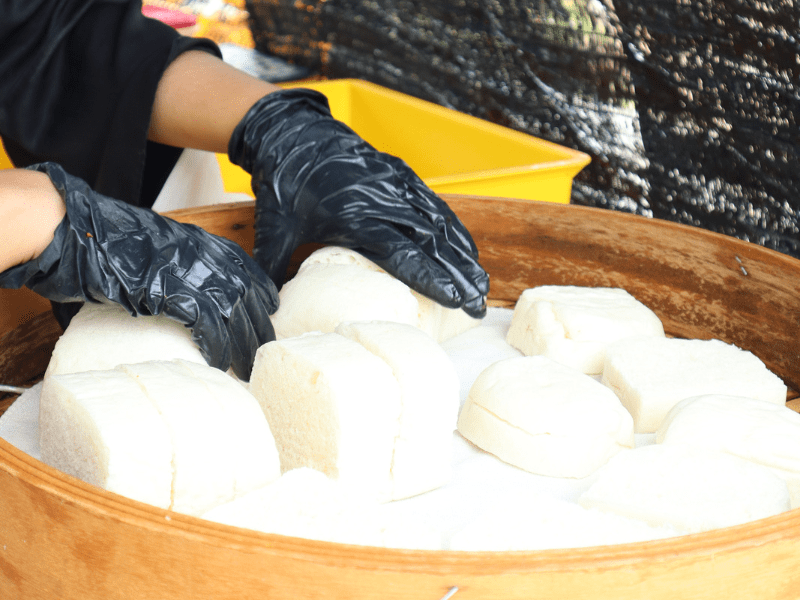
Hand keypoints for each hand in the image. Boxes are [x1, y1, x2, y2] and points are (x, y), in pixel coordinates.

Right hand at [0, 163, 277, 380]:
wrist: (74, 228)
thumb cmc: (102, 239)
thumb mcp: (150, 245)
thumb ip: (169, 263)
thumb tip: (170, 290)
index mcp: (200, 241)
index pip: (245, 268)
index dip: (260, 292)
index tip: (269, 310)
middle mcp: (203, 254)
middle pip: (248, 294)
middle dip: (258, 325)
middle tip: (262, 350)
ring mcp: (190, 271)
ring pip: (236, 313)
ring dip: (243, 344)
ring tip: (247, 368)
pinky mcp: (173, 291)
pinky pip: (209, 325)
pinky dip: (218, 347)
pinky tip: (222, 363)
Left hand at [228, 88, 489, 317]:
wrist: (292, 132)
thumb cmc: (285, 184)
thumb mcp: (274, 229)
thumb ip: (275, 269)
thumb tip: (265, 312)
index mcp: (356, 218)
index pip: (402, 254)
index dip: (432, 278)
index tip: (455, 299)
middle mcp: (384, 202)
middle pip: (431, 244)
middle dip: (458, 275)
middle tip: (477, 304)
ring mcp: (396, 186)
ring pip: (439, 225)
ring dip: (462, 255)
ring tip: (481, 283)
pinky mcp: (401, 176)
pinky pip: (435, 206)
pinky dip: (454, 229)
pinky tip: (466, 249)